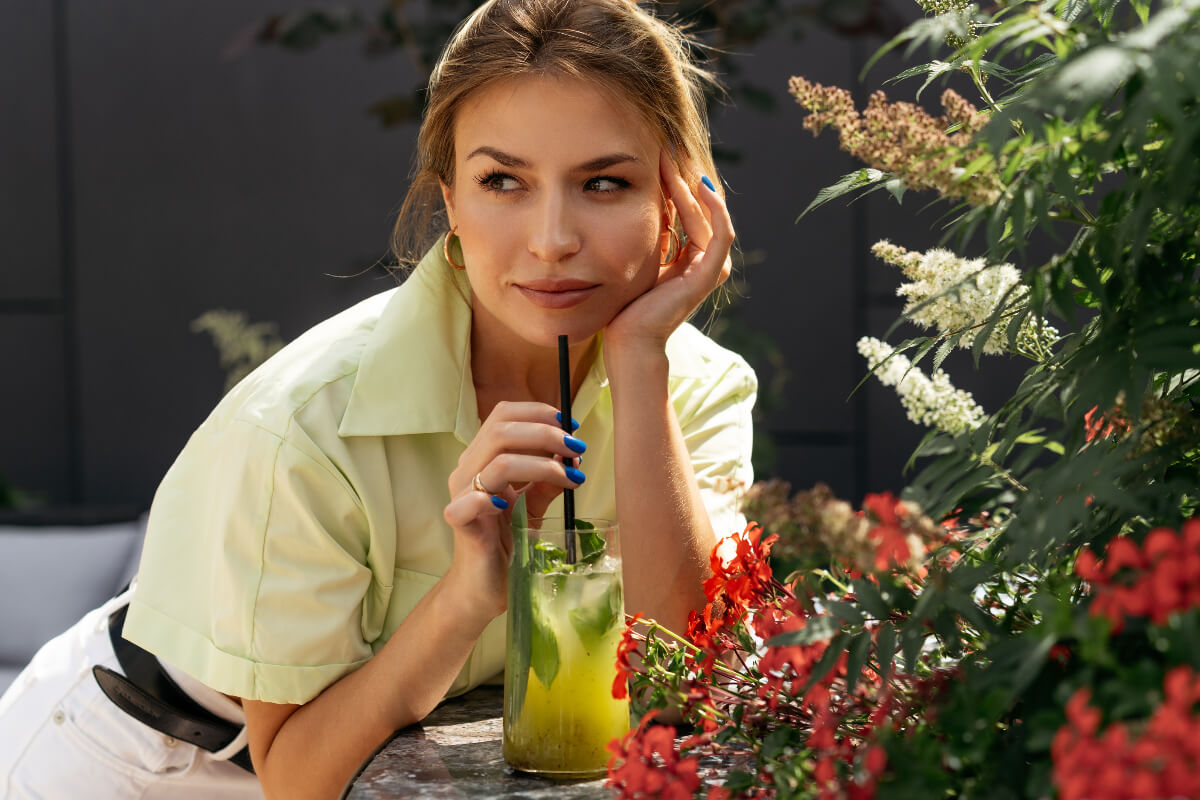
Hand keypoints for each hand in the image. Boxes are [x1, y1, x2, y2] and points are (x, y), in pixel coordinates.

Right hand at [441, 402, 585, 620]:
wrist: (484, 587)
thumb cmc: (508, 543)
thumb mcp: (534, 504)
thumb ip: (548, 480)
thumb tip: (573, 455)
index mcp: (483, 458)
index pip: (504, 415)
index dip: (538, 412)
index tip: (570, 425)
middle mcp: (468, 470)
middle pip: (500, 429)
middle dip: (545, 432)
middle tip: (576, 447)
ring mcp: (461, 495)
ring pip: (498, 461)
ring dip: (541, 464)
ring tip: (570, 476)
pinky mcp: (458, 522)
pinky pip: (472, 501)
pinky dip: (497, 496)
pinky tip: (516, 504)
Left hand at [603, 151, 734, 352]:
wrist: (628, 338)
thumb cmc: (626, 303)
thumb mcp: (639, 257)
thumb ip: (653, 233)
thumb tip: (645, 198)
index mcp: (691, 259)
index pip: (689, 212)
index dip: (675, 183)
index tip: (657, 158)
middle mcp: (705, 262)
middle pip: (699, 210)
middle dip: (682, 178)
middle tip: (664, 149)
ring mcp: (710, 268)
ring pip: (707, 216)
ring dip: (691, 187)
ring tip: (671, 162)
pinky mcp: (709, 274)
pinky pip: (720, 233)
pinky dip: (715, 208)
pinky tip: (700, 185)